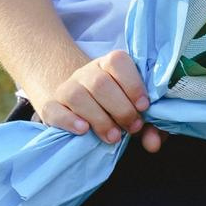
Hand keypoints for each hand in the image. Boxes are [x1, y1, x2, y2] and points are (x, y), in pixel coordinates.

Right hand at [36, 48, 164, 151]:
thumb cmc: (115, 107)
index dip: (132, 84)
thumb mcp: (135, 114)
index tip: (144, 106)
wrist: (81, 105)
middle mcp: (87, 72)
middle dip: (120, 109)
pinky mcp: (51, 106)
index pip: (118, 61)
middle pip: (99, 83)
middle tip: (132, 127)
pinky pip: (54, 109)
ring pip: (76, 96)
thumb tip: (154, 143)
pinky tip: (83, 130)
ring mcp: (67, 87)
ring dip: (98, 119)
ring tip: (112, 137)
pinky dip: (68, 121)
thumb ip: (149, 126)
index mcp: (110, 65)